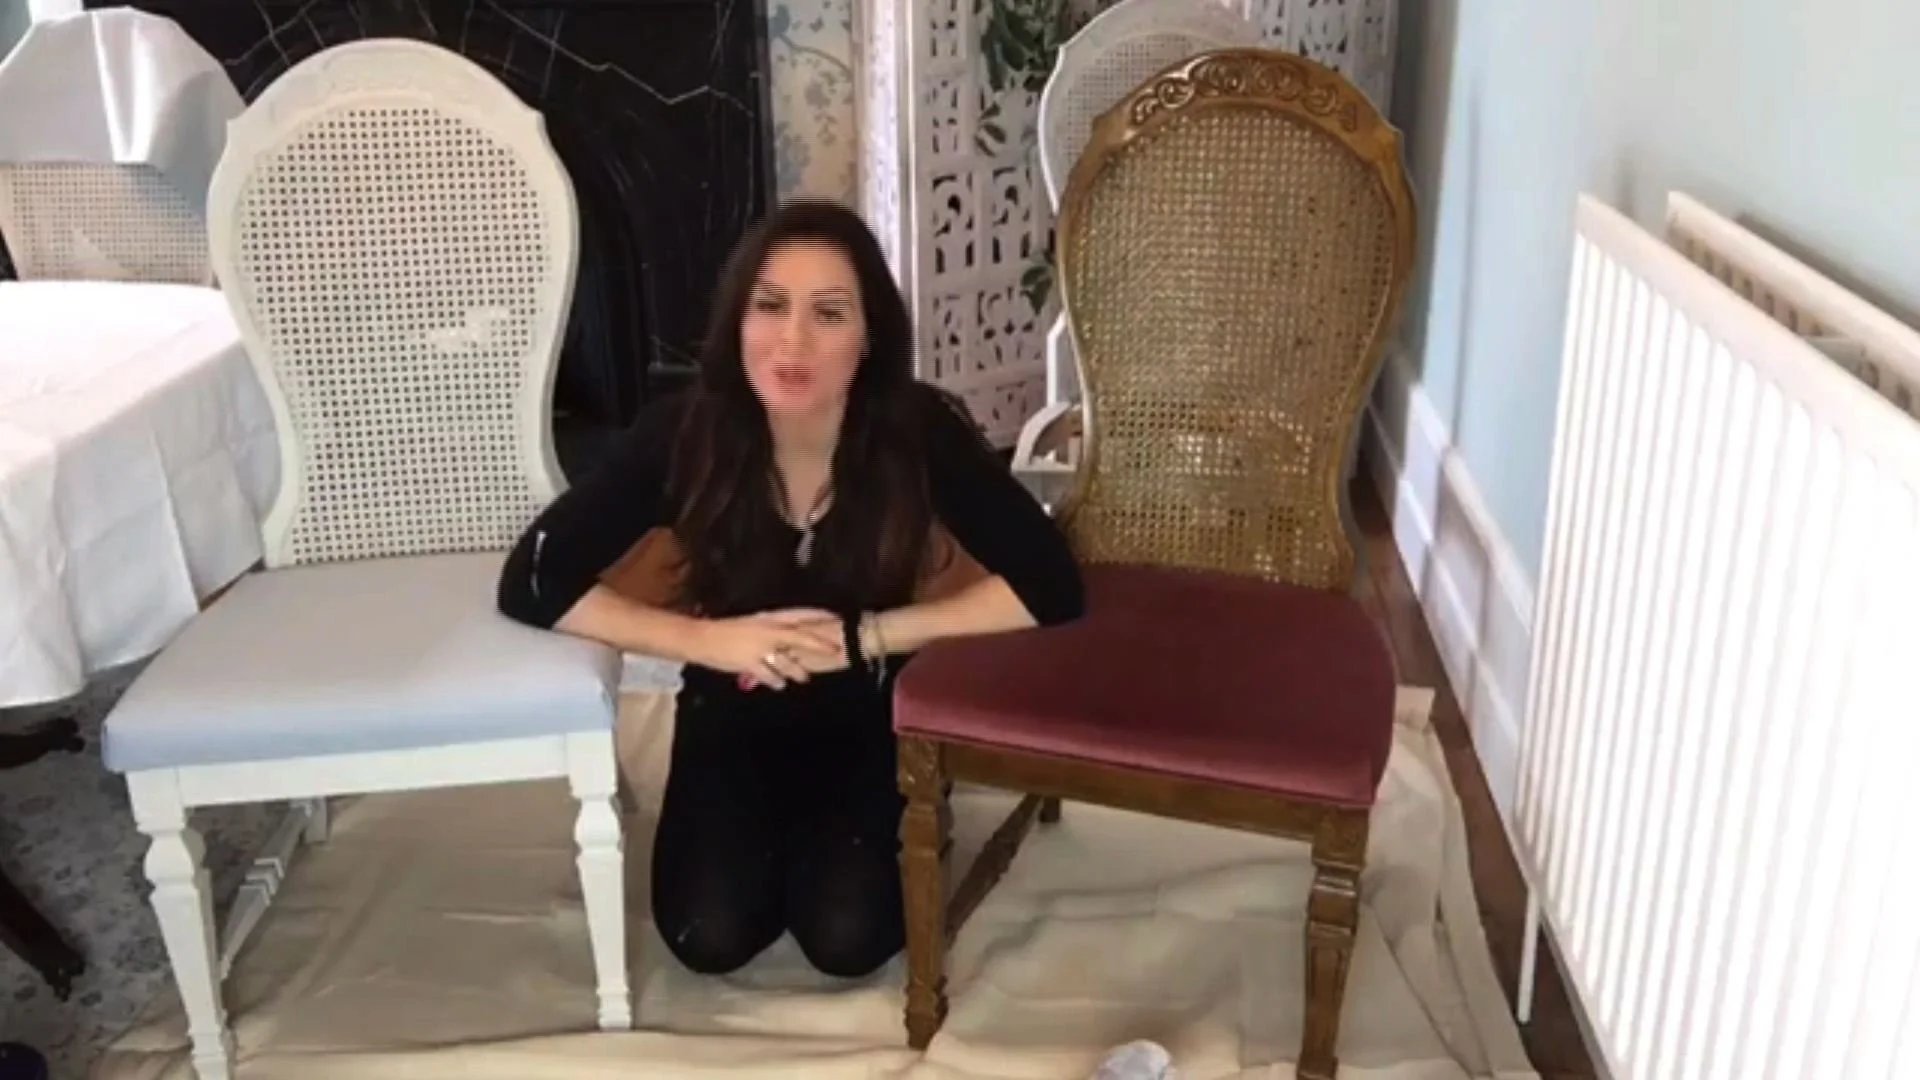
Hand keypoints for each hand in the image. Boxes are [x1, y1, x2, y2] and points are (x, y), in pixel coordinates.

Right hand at [689, 609, 844, 689]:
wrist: (703, 638)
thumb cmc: (728, 631)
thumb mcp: (752, 624)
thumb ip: (772, 629)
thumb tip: (789, 636)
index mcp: (768, 617)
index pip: (800, 614)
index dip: (819, 615)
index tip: (835, 617)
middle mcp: (768, 630)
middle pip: (801, 637)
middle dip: (820, 645)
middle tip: (835, 651)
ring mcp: (761, 647)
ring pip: (788, 662)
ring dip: (798, 671)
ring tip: (804, 677)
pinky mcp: (751, 663)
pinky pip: (771, 675)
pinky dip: (776, 681)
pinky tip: (780, 684)